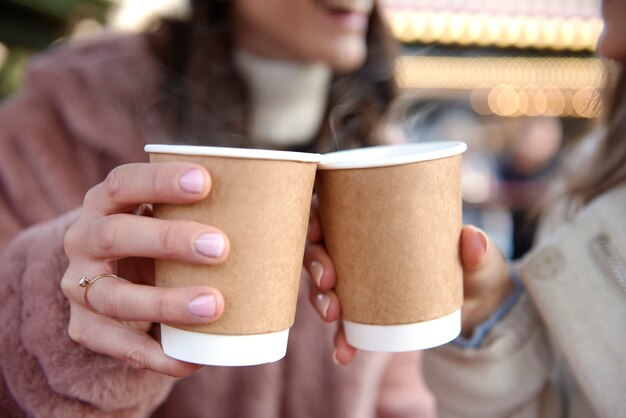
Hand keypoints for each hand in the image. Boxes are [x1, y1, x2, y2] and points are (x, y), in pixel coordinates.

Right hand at [61, 162, 229, 376]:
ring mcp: (78, 286)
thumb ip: (205, 212)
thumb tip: (286, 213)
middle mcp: (84, 238)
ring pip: (114, 296)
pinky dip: (158, 355)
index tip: (205, 181)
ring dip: (165, 302)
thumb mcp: (170, 219)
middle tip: (222, 247)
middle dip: (169, 240)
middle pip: (116, 235)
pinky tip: (193, 359)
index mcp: (106, 202)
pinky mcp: (84, 327)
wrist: (115, 282)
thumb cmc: (159, 243)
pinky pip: (118, 347)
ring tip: (214, 306)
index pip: (124, 182)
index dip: (160, 180)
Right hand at [305, 197, 512, 362]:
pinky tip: (343, 353)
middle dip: (314, 263)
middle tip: (327, 280)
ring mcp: (359, 281)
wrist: (477, 307)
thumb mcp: (479, 258)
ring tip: (332, 316)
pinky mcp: (365, 312)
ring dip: (319, 300)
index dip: (314, 216)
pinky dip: (341, 339)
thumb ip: (478, 250)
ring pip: (323, 286)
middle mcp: (359, 249)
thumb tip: (472, 239)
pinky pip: (344, 325)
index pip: (333, 209)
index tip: (317, 229)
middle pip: (320, 248)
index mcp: (375, 220)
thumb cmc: (473, 267)